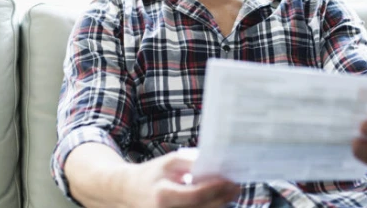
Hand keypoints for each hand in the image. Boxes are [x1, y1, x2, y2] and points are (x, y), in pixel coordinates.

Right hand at [123, 150, 239, 207]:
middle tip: (237, 187)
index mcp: (163, 195)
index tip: (230, 181)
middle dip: (223, 199)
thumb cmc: (152, 174)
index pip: (195, 195)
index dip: (215, 189)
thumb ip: (192, 162)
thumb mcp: (170, 162)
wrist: (129, 192)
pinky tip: (218, 201)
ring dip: (219, 206)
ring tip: (231, 194)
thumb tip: (216, 163)